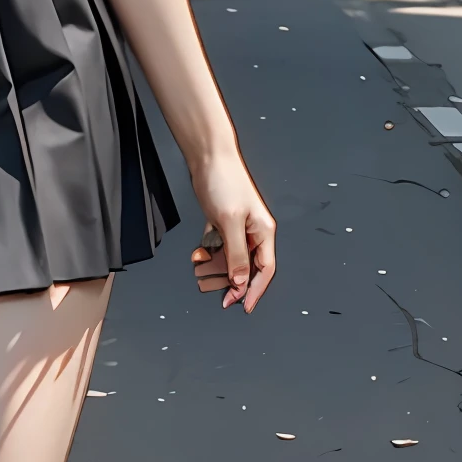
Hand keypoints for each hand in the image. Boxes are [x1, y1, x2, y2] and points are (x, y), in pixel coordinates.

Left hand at [189, 152, 275, 312]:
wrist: (207, 155)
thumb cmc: (223, 182)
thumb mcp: (230, 223)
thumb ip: (236, 254)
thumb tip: (241, 281)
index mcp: (263, 231)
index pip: (264, 270)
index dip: (255, 290)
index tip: (243, 306)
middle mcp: (253, 230)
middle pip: (246, 266)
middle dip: (230, 280)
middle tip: (214, 291)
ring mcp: (237, 225)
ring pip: (229, 257)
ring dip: (215, 266)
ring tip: (200, 271)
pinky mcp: (222, 220)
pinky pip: (217, 244)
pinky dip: (208, 250)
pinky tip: (197, 253)